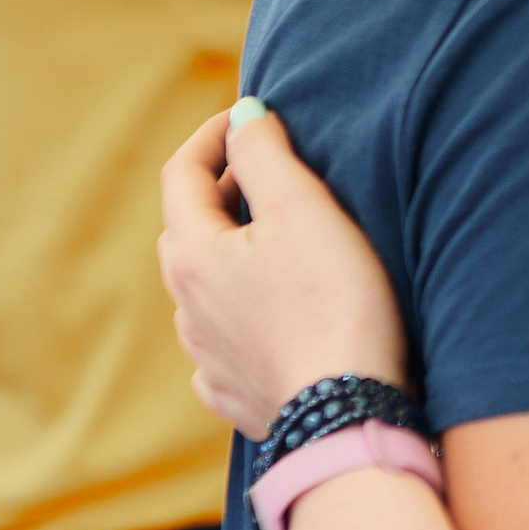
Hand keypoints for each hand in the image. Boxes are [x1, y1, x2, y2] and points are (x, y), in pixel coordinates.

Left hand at [159, 101, 408, 437]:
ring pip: (203, 290)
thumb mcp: (303, 209)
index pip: (180, 173)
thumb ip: (265, 154)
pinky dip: (240, 317)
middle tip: (263, 172)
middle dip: (218, 193)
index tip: (249, 116)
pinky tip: (268, 319)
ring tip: (275, 244)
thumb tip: (242, 115)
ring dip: (230, 257)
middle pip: (186, 231)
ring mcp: (207, 357)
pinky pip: (222, 344)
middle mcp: (186, 308)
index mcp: (193, 255)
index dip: (212, 135)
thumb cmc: (334, 304)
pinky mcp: (235, 394)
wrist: (348, 414)